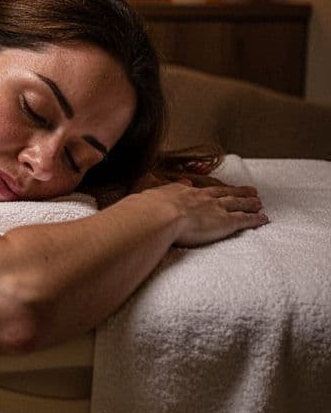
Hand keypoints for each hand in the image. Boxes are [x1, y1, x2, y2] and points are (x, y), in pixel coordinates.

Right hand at [144, 181, 267, 246]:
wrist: (159, 215)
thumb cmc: (149, 210)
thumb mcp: (150, 197)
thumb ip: (156, 196)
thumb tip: (154, 193)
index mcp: (184, 192)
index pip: (201, 191)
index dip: (211, 191)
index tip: (217, 189)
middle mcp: (203, 198)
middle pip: (224, 193)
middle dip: (237, 192)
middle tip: (250, 191)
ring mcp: (215, 208)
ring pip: (237, 204)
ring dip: (249, 202)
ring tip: (259, 202)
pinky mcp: (225, 222)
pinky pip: (244, 220)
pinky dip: (255, 219)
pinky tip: (264, 219)